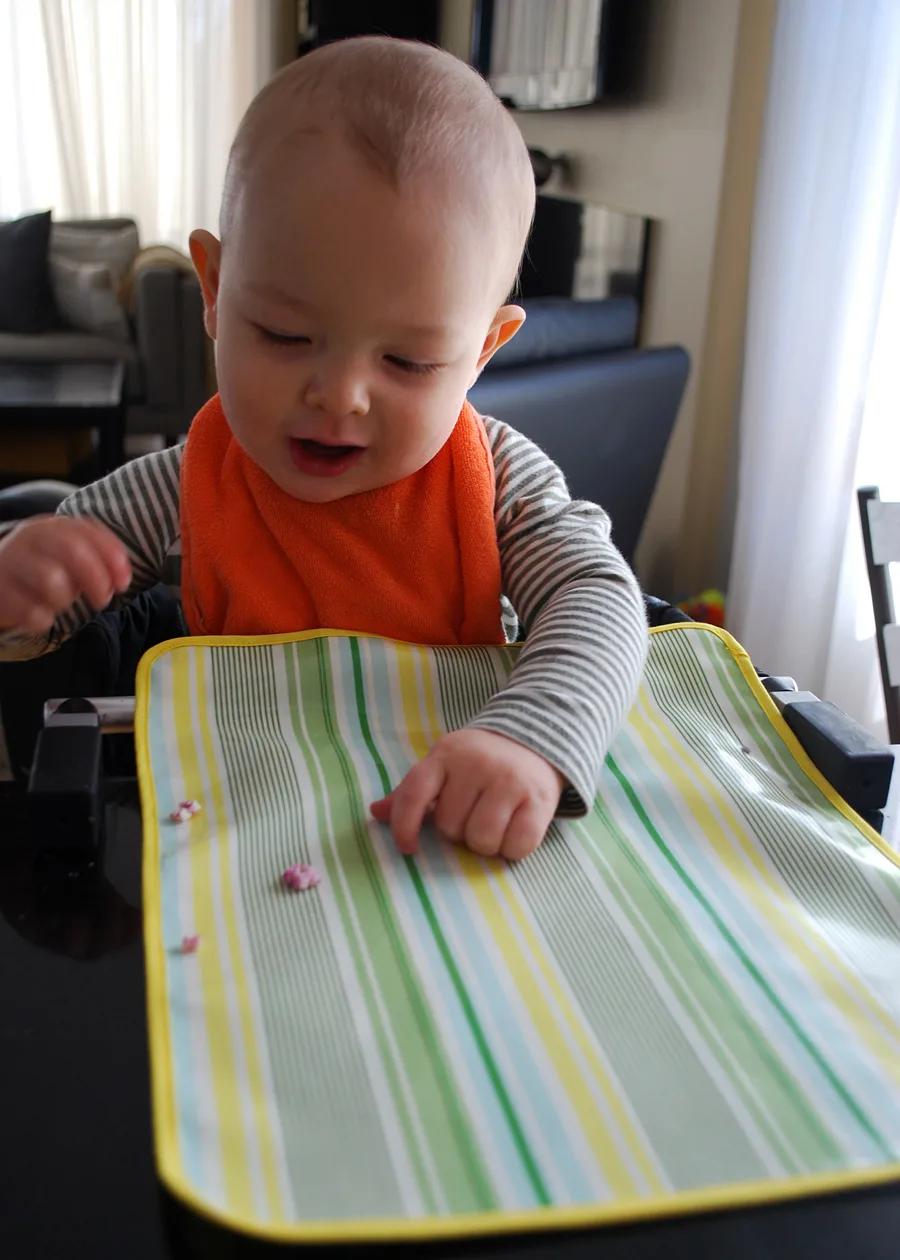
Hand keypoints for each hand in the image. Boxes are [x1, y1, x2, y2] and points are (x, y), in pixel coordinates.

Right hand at [0, 515, 131, 632]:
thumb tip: (122, 578)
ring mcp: (11, 563)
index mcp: (52, 526)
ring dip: (66, 599)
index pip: (88, 531)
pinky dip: (44, 619)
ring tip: (61, 602)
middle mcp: (30, 538)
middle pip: (72, 550)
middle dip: (97, 579)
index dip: (112, 557)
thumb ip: (96, 559)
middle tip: (103, 599)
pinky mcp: (0, 592)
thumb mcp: (66, 555)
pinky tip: (42, 615)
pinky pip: (31, 611)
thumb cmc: (43, 568)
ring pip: (51, 581)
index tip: (124, 582)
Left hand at [370, 729, 563, 861]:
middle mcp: (477, 765)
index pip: (414, 793)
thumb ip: (412, 792)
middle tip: (472, 815)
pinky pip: (517, 846)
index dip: (404, 826)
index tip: (408, 848)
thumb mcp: (443, 765)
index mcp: (446, 755)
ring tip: (493, 824)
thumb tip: (376, 812)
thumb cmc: (480, 761)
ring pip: (482, 839)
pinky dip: (513, 849)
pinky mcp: (539, 800)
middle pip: (451, 826)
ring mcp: (510, 781)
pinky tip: (515, 830)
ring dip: (485, 843)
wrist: (536, 737)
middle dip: (459, 831)